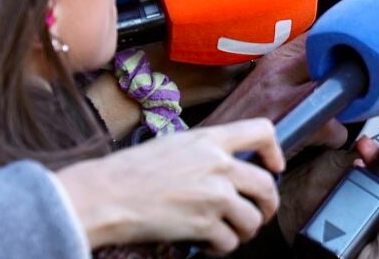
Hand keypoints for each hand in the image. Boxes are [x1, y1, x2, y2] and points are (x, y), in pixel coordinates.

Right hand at [56, 118, 283, 252]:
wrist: (103, 195)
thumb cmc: (128, 171)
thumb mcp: (174, 145)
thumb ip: (205, 152)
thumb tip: (225, 167)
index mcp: (210, 140)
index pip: (262, 131)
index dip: (275, 151)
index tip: (274, 167)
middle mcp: (219, 165)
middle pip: (267, 184)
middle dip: (268, 204)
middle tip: (259, 213)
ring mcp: (214, 195)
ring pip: (253, 218)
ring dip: (246, 230)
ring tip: (231, 233)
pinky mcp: (204, 224)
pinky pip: (231, 241)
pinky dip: (223, 248)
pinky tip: (209, 245)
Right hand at [200, 36, 346, 152]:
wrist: (211, 148)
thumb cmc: (239, 117)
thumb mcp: (260, 82)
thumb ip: (288, 68)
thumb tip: (322, 63)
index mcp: (274, 60)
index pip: (317, 37)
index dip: (337, 46)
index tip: (348, 55)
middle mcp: (280, 74)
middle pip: (332, 59)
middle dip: (348, 71)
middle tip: (355, 83)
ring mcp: (287, 100)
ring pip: (338, 90)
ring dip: (346, 102)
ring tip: (345, 110)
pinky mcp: (295, 128)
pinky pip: (335, 128)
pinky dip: (337, 135)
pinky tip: (327, 137)